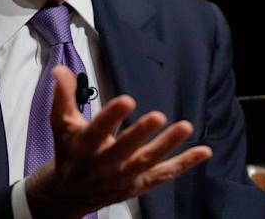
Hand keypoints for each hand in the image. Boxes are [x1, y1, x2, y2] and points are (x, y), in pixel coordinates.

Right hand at [25, 66, 211, 218]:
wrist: (69, 194)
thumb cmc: (68, 151)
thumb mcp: (61, 124)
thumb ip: (63, 95)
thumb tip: (61, 69)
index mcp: (83, 147)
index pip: (97, 131)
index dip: (111, 117)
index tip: (126, 100)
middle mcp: (103, 165)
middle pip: (124, 150)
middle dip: (140, 134)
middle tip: (158, 116)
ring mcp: (123, 177)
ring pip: (147, 161)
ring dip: (168, 145)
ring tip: (185, 127)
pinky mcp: (139, 185)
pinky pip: (164, 174)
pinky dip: (184, 164)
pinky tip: (203, 151)